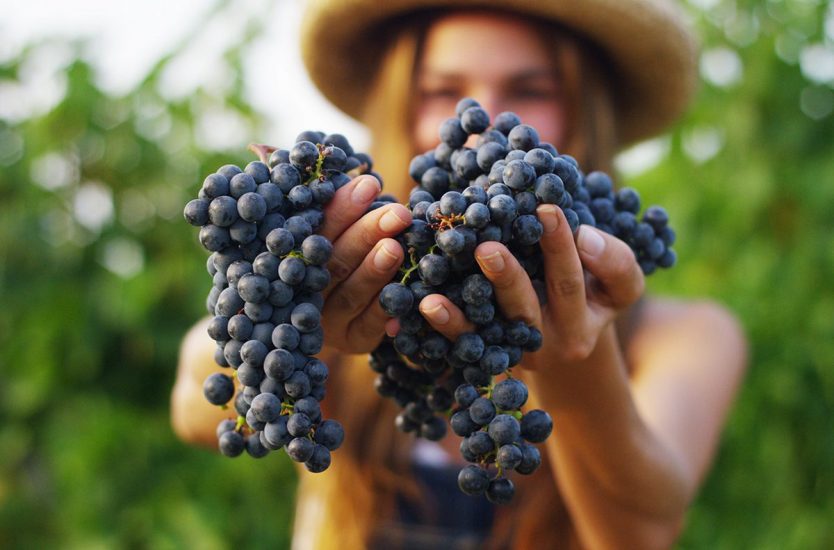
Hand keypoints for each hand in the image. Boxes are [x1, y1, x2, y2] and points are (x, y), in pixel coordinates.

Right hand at [318, 175, 411, 353]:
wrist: (345, 315)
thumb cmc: (345, 252)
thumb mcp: (337, 230)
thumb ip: (339, 208)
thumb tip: (362, 173)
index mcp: (296, 256)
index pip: (315, 230)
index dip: (341, 208)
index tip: (369, 183)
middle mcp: (305, 290)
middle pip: (333, 262)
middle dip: (365, 234)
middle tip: (397, 214)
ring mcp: (328, 320)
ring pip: (350, 294)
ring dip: (374, 270)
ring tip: (395, 248)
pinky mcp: (352, 340)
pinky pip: (370, 326)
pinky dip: (387, 308)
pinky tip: (407, 291)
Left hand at [416, 204, 644, 368]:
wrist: (570, 340)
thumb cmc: (595, 293)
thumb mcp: (618, 284)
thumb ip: (614, 260)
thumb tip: (585, 236)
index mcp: (584, 322)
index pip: (573, 283)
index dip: (562, 249)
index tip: (546, 210)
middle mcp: (548, 343)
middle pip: (527, 309)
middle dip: (507, 277)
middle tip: (487, 247)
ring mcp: (515, 352)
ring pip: (489, 331)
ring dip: (463, 311)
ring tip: (437, 291)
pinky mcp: (488, 356)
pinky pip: (465, 342)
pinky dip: (446, 324)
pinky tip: (428, 304)